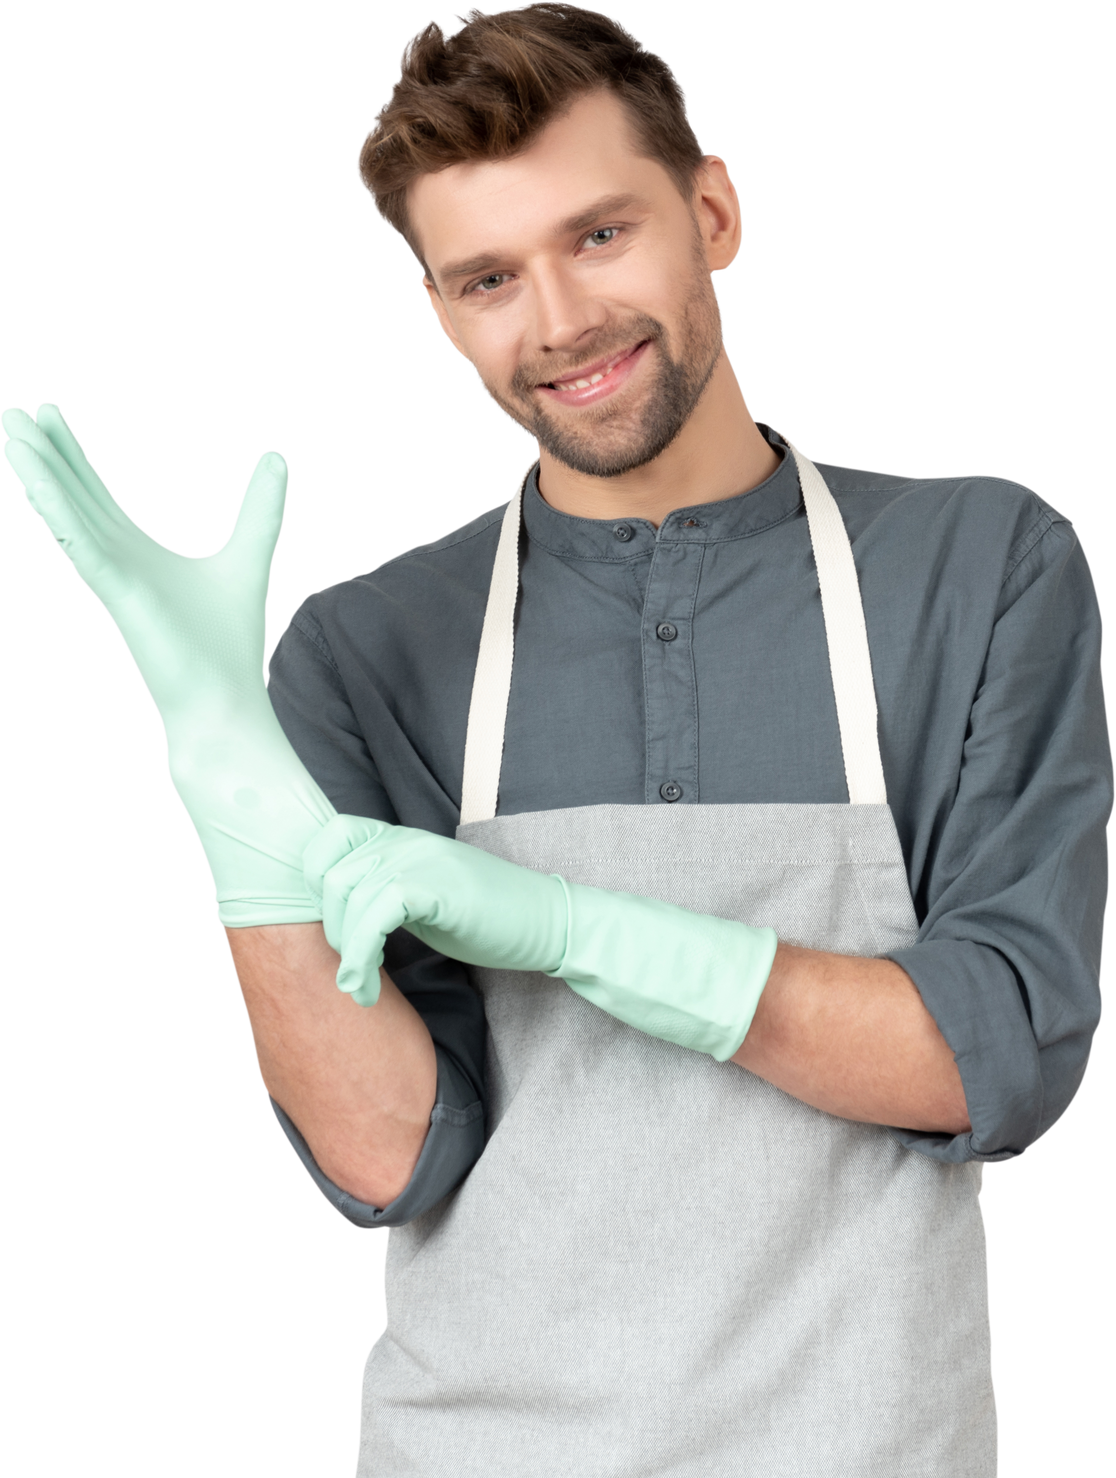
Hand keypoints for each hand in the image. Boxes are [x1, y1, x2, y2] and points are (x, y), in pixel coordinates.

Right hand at [4, 403, 277, 731]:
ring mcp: (111, 577)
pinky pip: (78, 545)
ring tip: (10, 434)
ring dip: (37, 475)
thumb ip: (259, 509)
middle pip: (72, 498)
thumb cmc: (226, 645)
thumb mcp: (247, 557)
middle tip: (14, 412)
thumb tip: (275, 457)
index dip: (73, 456)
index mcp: (135, 554)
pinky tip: (33, 478)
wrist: (223, 703)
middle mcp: (115, 563)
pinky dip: (55, 511)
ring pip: (65, 516)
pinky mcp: (117, 592)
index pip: (96, 496)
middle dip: (44, 455)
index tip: (51, 415)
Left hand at [303, 815, 568, 1005]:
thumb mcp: (425, 897)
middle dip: (330, 930)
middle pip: (332, 876)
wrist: (546, 923)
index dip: (315, 880)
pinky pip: (376, 915)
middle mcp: (406, 842)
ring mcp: (422, 861)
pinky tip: (367, 985)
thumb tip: (339, 916)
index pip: (330, 837)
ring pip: (350, 897)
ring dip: (345, 953)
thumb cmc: (487, 918)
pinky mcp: (436, 887)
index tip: (332, 925)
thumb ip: (386, 893)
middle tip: (350, 968)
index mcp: (401, 840)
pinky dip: (361, 954)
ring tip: (358, 987)